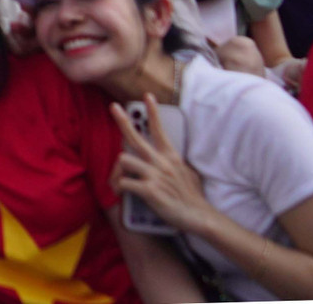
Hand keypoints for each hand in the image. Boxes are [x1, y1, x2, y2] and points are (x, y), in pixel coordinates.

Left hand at [109, 97, 215, 234]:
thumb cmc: (191, 196)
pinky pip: (124, 182)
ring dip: (120, 169)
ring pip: (124, 160)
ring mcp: (155, 175)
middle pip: (135, 138)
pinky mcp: (149, 190)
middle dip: (123, 121)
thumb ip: (172, 161)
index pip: (159, 130)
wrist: (199, 216)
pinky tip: (124, 192)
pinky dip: (120, 188)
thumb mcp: (186, 172)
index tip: (147, 96)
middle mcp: (161, 162)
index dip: (152, 112)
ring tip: (125, 179)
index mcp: (170, 157)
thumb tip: (167, 154)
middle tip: (113, 107)